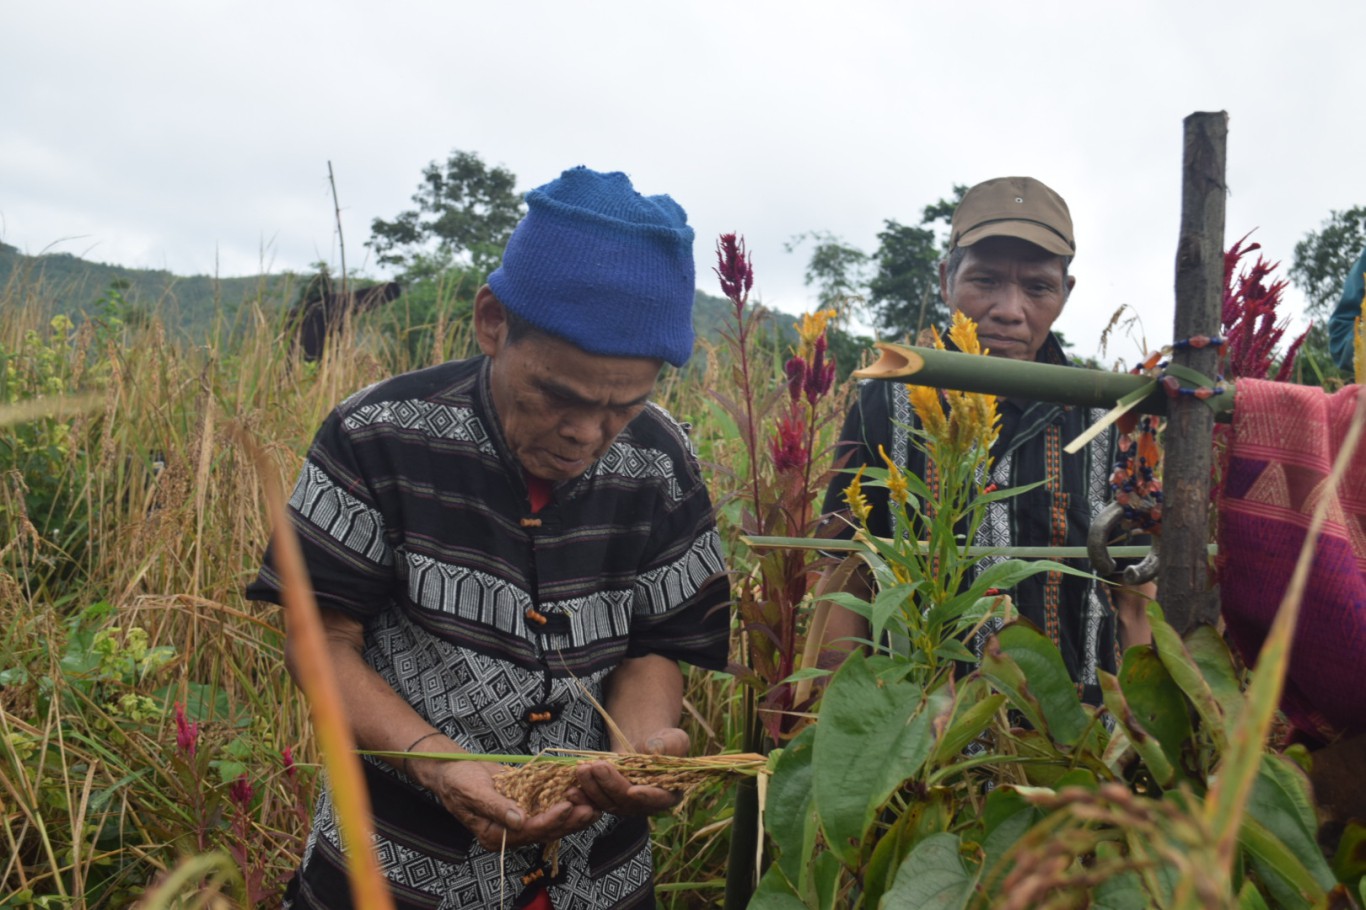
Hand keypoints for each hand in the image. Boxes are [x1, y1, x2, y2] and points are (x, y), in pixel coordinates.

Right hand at [420, 758, 600, 851]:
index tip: (568, 806)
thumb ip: (496, 807)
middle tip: (593, 808)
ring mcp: (518, 821)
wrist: (452, 770)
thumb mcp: (473, 792)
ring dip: (573, 813)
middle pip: (546, 830)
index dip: (550, 819)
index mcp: (495, 835)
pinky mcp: (524, 806)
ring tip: (595, 803)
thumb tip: (519, 820)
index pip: (529, 831)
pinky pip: (547, 807)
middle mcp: (510, 832)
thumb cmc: (458, 781)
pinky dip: (564, 801)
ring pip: (551, 821)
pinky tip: (581, 793)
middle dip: (571, 820)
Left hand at [572, 728, 689, 816]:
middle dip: (610, 784)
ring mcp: (625, 805)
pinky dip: (582, 797)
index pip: (658, 799)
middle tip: (597, 766)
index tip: (632, 791)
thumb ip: (670, 744)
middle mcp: (646, 805)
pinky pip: (594, 802)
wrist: (644, 745)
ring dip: (592, 788)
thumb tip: (655, 748)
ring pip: (607, 803)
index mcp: (669, 794)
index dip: (646, 797)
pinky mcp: (609, 800)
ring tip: (582, 769)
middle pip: (627, 801)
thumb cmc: (663, 741)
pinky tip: (570, 789)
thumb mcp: (674, 738)